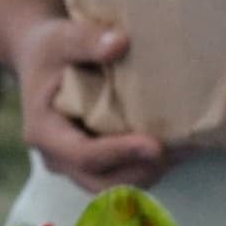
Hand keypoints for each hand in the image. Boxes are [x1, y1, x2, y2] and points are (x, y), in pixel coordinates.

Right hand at [10, 12, 162, 189]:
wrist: (40, 59)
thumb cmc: (49, 49)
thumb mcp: (61, 38)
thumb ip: (86, 40)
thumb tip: (120, 43)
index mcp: (44, 132)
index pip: (82, 155)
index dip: (119, 153)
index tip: (155, 145)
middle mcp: (58, 156)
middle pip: (101, 183)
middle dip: (142, 171)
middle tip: (178, 151)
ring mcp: (75, 164)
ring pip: (116, 186)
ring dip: (150, 171)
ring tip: (185, 150)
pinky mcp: (95, 162)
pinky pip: (123, 174)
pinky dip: (149, 166)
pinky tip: (177, 147)